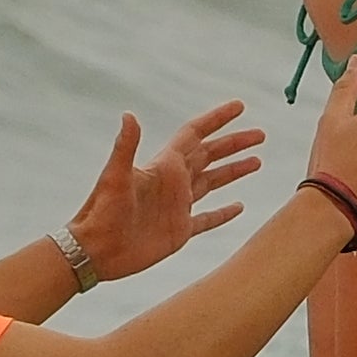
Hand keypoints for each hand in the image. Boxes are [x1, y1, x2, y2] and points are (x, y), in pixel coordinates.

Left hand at [68, 102, 264, 284]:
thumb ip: (125, 146)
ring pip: (213, 182)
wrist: (96, 250)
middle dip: (234, 143)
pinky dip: (224, 213)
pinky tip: (239, 207)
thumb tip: (129, 115)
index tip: (238, 107)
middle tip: (260, 134)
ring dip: (234, 171)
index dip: (217, 119)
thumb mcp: (115, 176)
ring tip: (257, 161)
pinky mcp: (180, 230)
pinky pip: (208, 219)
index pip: (196, 134)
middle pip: (210, 155)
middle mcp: (174, 182)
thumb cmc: (102, 212)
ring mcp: (178, 206)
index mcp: (164, 166)